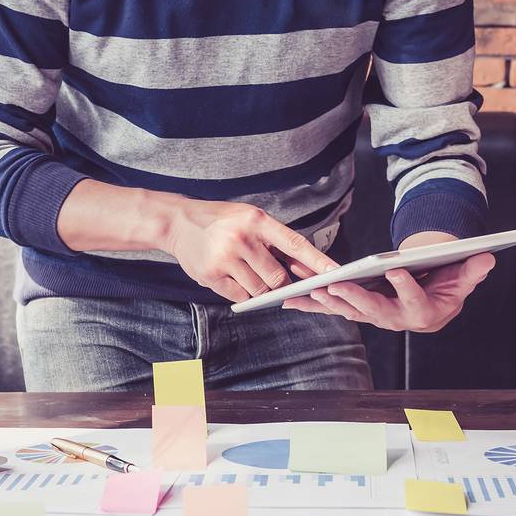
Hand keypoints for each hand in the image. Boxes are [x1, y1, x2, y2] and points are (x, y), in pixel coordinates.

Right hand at [164, 199, 337, 302]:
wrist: (178, 222)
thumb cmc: (221, 220)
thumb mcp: (250, 219)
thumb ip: (275, 241)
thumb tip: (304, 269)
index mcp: (258, 221)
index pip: (296, 245)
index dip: (318, 261)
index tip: (337, 274)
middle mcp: (242, 239)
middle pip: (278, 278)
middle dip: (282, 285)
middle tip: (279, 282)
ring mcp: (226, 258)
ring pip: (260, 291)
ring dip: (261, 290)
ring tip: (249, 274)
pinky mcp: (211, 275)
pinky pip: (240, 296)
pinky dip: (243, 294)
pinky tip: (233, 277)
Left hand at [282, 231, 494, 332]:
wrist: (433, 305)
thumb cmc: (446, 288)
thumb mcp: (463, 279)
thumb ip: (473, 271)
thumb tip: (487, 258)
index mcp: (423, 313)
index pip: (414, 299)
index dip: (406, 286)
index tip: (396, 270)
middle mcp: (395, 319)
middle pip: (373, 310)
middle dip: (353, 298)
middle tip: (335, 286)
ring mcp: (374, 316)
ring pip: (348, 310)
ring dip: (328, 301)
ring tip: (309, 289)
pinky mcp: (357, 310)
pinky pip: (333, 309)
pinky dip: (312, 305)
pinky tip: (290, 301)